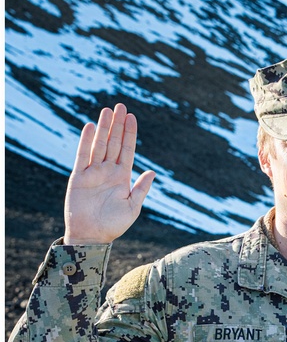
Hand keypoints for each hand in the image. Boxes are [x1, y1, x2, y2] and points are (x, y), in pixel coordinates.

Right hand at [63, 103, 155, 243]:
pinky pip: (82, 155)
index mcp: (122, 177)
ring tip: (108, 110)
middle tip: (121, 105)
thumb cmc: (114, 224)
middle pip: (113, 143)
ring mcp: (93, 172)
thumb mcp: (132, 206)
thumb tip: (153, 172)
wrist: (92, 236)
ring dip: (104, 128)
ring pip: (99, 145)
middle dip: (118, 125)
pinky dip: (86, 141)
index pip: (127, 150)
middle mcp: (108, 171)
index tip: (133, 117)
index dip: (130, 134)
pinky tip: (91, 127)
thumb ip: (141, 188)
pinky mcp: (79, 176)